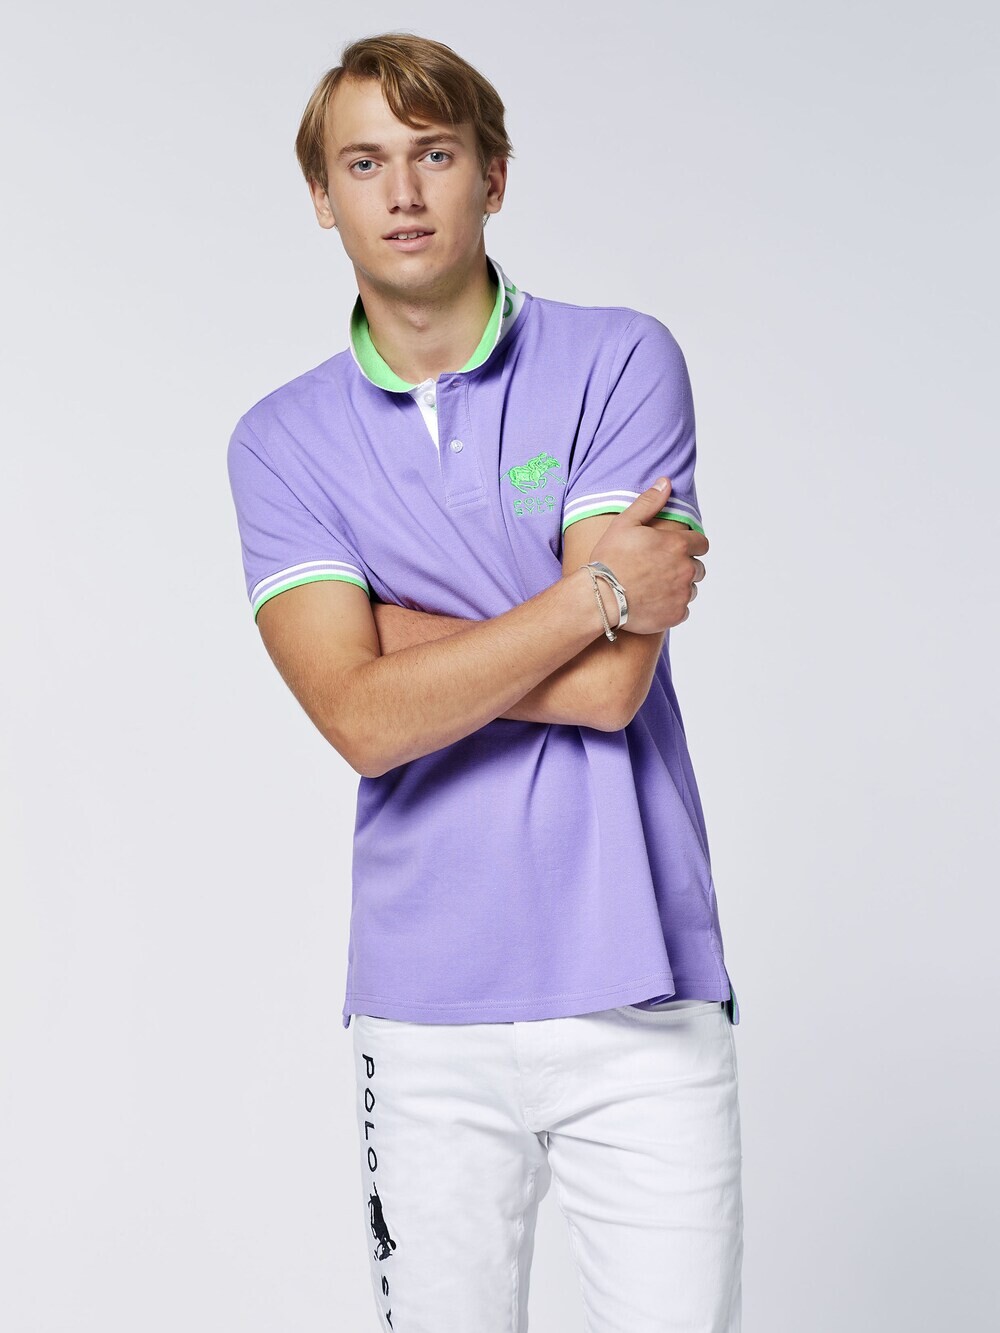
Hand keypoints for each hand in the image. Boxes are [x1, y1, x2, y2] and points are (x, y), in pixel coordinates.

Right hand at [588, 478, 708, 633]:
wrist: (600, 597)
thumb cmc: (610, 559)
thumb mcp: (625, 523)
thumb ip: (649, 502)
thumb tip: (665, 482)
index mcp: (678, 545)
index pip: (701, 544)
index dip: (690, 546)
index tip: (674, 551)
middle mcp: (686, 569)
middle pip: (698, 568)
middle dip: (683, 567)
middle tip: (659, 570)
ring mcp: (682, 593)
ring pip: (690, 589)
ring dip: (678, 588)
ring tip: (654, 588)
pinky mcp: (676, 614)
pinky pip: (682, 610)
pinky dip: (671, 607)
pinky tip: (653, 603)